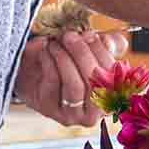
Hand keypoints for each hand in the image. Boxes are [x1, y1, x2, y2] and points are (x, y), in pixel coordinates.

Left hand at [13, 30, 128, 127]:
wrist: (34, 72)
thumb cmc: (68, 61)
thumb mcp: (90, 50)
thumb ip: (107, 44)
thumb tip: (111, 42)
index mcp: (111, 98)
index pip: (113, 77)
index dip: (102, 53)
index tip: (90, 34)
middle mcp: (94, 113)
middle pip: (95, 82)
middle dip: (82, 54)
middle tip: (70, 36)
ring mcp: (71, 114)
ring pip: (75, 85)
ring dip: (65, 58)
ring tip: (56, 42)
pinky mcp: (49, 109)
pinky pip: (53, 82)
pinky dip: (50, 61)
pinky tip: (46, 51)